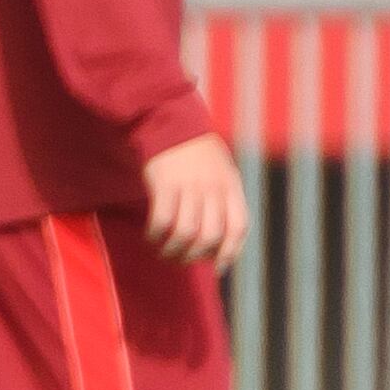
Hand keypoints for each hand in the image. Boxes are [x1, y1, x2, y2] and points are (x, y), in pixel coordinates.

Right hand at [143, 132, 246, 265]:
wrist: (169, 122)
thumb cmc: (195, 152)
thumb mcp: (221, 171)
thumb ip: (223, 199)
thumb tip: (218, 238)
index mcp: (230, 186)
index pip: (238, 226)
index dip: (230, 251)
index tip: (219, 267)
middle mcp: (212, 188)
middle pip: (210, 235)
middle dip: (195, 256)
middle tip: (181, 260)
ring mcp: (189, 186)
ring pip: (186, 232)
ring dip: (173, 250)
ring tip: (163, 253)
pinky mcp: (164, 184)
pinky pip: (162, 219)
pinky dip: (156, 235)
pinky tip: (150, 237)